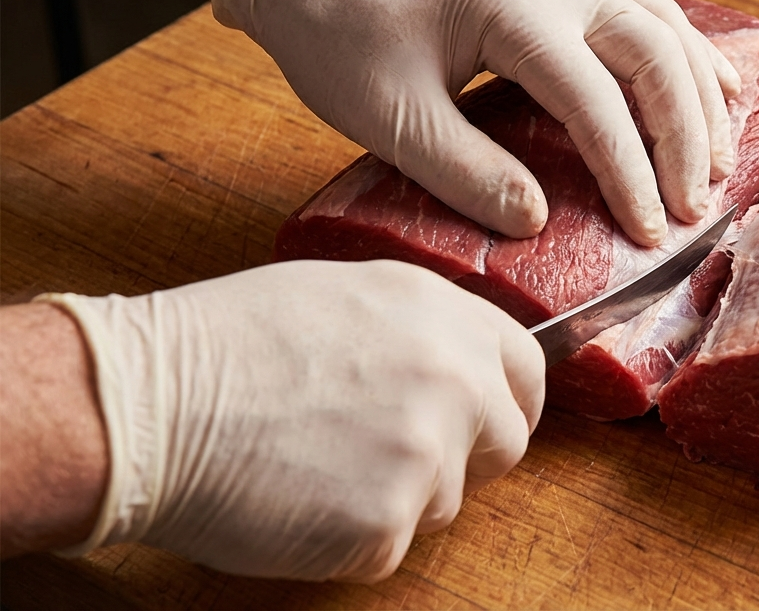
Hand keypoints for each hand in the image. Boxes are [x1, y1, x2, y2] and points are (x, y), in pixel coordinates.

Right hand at [43, 260, 543, 581]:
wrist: (149, 404)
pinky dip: (350, 539)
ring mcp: (427, 453)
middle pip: (505, 443)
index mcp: (443, 314)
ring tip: (316, 463)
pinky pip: (390, 546)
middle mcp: (453, 378)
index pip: (526, 370)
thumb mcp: (345, 296)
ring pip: (446, 501)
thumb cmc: (224, 343)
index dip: (505, 401)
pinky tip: (298, 500)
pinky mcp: (388, 523)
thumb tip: (461, 367)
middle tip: (387, 456)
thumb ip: (421, 331)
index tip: (485, 421)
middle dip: (461, 457)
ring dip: (397, 498)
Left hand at [213, 0, 740, 247]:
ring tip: (720, 161)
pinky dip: (686, 51)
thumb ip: (464, 172)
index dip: (630, 170)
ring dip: (698, 94)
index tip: (649, 229)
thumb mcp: (387, 116)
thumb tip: (538, 222)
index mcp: (508, 8)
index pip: (595, 98)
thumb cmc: (336, 32)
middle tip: (697, 205)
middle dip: (685, 135)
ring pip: (661, 25)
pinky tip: (712, 87)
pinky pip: (643, 9)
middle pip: (653, 51)